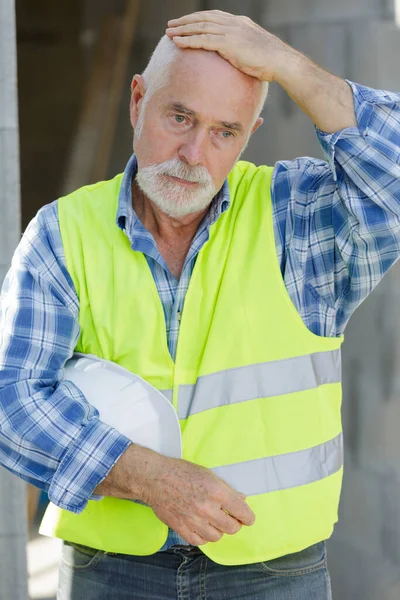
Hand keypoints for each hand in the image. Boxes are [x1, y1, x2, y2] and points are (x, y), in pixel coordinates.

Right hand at [143, 454, 255, 545]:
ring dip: (219, 530)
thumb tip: (241, 500)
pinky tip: (202, 526)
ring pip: (217, 536)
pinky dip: (204, 536)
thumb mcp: (208, 474)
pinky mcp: (182, 529)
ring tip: (215, 521)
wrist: (155, 478)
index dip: (248, 517)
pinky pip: (200, 541)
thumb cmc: (181, 472)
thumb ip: (226, 489)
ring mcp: (194, 521)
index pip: (241, 512)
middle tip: (230, 518)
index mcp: (216, 491)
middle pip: (232, 528)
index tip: (248, 518)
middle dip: (235, 523)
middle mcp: (207, 508)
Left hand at [166, 10, 288, 81]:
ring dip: (182, 30)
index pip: (213, 17)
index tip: (184, 23)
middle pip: (203, 19)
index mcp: (238, 23)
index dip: (197, 19)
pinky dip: (189, 40)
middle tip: (171, 25)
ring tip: (169, 33)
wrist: (280, 61)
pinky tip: (178, 42)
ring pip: (200, 27)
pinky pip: (203, 40)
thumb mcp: (253, 50)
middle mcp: (233, 23)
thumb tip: (234, 57)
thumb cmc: (269, 61)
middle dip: (185, 22)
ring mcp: (230, 32)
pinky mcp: (229, 43)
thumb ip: (241, 48)